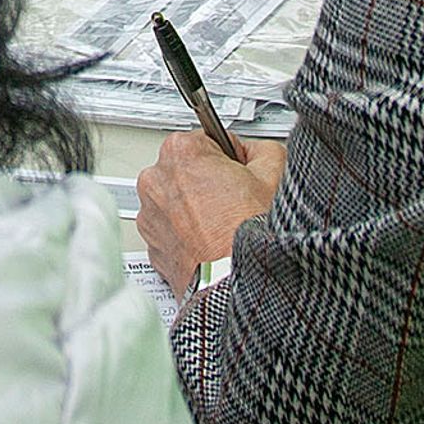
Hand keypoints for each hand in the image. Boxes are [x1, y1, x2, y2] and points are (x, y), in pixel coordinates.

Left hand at [136, 129, 288, 289]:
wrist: (233, 283)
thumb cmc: (247, 236)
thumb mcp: (274, 174)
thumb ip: (262, 149)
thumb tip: (257, 152)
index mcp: (181, 151)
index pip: (209, 140)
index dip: (230, 158)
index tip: (238, 174)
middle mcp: (155, 178)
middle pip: (188, 168)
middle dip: (209, 181)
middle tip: (234, 201)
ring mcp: (149, 211)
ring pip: (176, 198)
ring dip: (194, 207)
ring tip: (222, 224)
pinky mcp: (150, 240)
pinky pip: (169, 226)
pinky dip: (185, 231)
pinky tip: (208, 239)